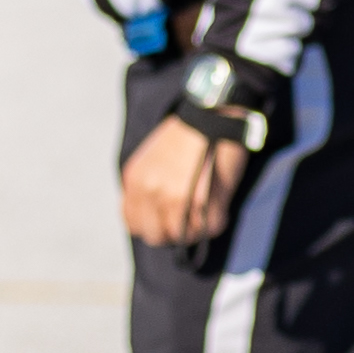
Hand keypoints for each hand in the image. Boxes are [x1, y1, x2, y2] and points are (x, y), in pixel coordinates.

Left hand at [119, 114, 250, 245]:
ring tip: (208, 211)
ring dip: (198, 228)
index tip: (166, 220)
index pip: (132, 223)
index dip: (152, 225)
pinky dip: (217, 220)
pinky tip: (221, 205)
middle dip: (174, 232)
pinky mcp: (202, 202)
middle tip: (190, 219)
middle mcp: (150, 193)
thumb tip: (154, 211)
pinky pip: (209, 228)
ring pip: (183, 236)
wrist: (212, 116)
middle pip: (155, 235)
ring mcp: (174, 200)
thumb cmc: (187, 134)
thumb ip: (147, 185)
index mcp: (135, 181)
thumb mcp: (150, 158)